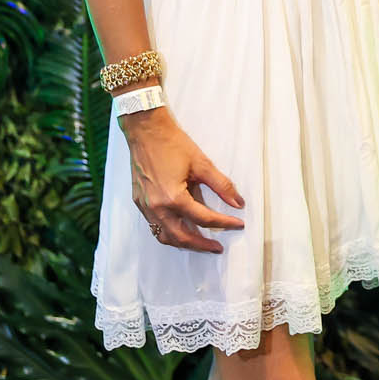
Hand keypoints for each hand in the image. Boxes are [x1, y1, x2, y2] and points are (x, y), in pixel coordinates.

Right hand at [122, 107, 245, 251]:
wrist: (146, 131)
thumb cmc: (173, 144)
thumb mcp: (202, 163)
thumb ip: (221, 185)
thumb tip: (238, 203)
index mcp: (174, 198)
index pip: (204, 219)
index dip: (224, 223)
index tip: (238, 224)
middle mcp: (157, 208)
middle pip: (182, 237)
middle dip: (202, 245)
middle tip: (218, 247)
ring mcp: (146, 207)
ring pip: (165, 236)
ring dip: (184, 243)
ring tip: (201, 243)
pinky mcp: (140, 202)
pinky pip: (155, 227)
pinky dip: (169, 233)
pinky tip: (180, 230)